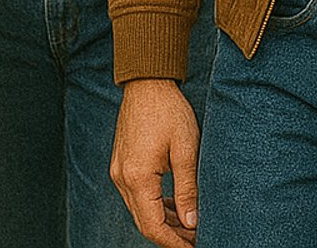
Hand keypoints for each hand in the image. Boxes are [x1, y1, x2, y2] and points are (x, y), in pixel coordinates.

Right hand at [111, 78, 199, 246]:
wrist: (147, 84)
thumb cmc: (170, 112)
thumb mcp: (185, 150)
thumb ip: (187, 189)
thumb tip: (191, 222)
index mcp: (137, 177)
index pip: (153, 226)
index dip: (173, 242)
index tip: (195, 246)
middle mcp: (122, 178)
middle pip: (144, 222)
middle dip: (170, 235)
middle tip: (197, 238)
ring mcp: (119, 172)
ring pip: (140, 211)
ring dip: (163, 222)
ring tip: (190, 226)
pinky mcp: (122, 165)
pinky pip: (137, 196)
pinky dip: (155, 206)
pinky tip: (175, 207)